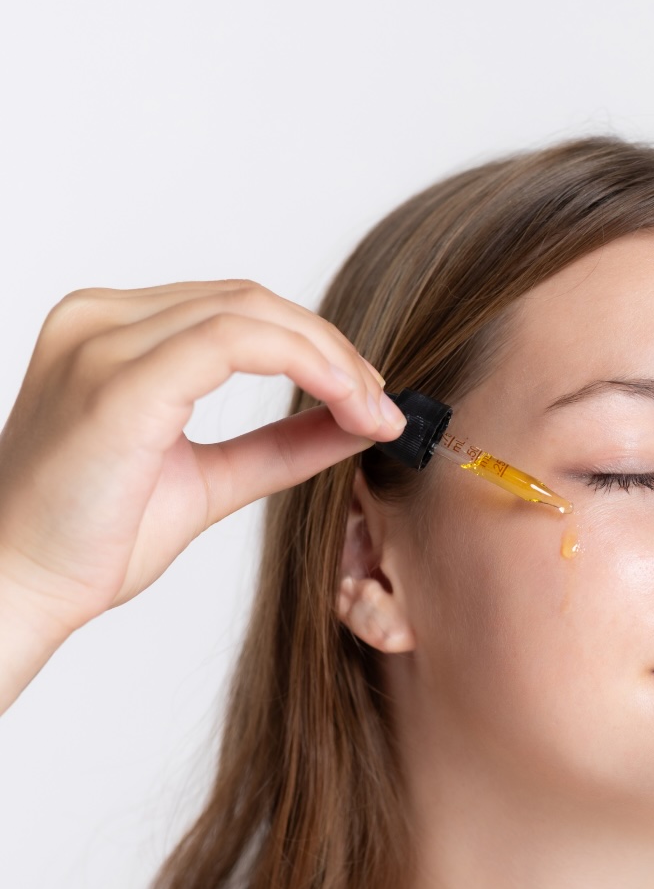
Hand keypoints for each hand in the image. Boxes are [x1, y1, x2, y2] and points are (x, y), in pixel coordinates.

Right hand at [0, 279, 403, 637]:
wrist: (21, 588)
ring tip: (373, 410)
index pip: (231, 310)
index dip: (312, 344)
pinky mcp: (119, 381)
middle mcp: (98, 320)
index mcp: (108, 333)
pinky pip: (234, 342)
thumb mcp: (206, 481)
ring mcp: (102, 342)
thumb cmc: (91, 542)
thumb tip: (351, 424)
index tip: (367, 396)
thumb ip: (274, 446)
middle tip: (382, 403)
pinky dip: (306, 366)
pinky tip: (347, 405)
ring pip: (250, 312)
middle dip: (332, 348)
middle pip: (247, 300)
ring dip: (330, 358)